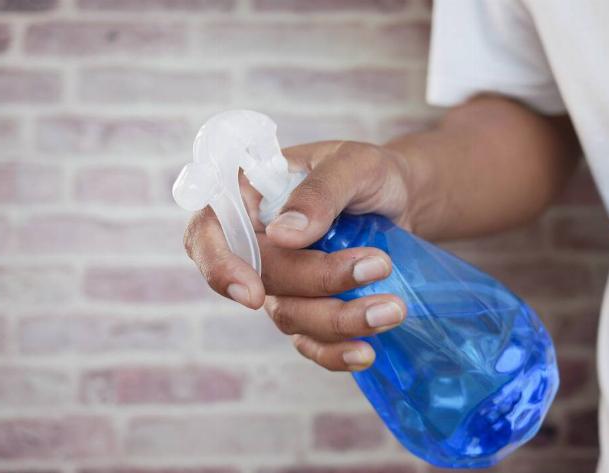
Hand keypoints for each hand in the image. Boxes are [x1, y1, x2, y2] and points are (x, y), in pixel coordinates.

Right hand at [184, 141, 412, 371]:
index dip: (219, 267)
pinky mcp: (309, 310)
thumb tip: (283, 233)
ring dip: (340, 319)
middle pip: (262, 279)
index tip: (252, 293)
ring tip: (393, 308)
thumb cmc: (368, 173)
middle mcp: (256, 244)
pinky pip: (310, 343)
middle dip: (319, 281)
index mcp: (248, 198)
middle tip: (379, 266)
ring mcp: (281, 283)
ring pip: (290, 316)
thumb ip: (319, 192)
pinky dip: (336, 353)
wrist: (401, 200)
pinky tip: (367, 353)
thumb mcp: (352, 164)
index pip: (207, 234)